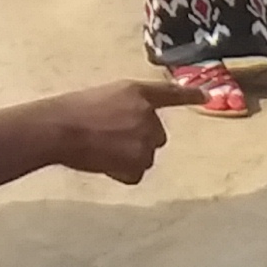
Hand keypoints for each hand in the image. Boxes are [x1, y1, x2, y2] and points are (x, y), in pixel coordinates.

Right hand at [35, 81, 213, 182]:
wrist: (60, 128)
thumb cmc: (71, 111)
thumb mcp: (103, 98)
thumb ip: (126, 108)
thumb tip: (131, 127)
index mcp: (136, 92)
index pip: (168, 93)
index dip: (188, 95)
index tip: (206, 97)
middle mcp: (146, 114)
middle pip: (156, 136)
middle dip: (139, 140)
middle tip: (109, 139)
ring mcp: (144, 139)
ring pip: (145, 157)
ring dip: (128, 158)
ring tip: (101, 150)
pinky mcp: (138, 161)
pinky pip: (135, 175)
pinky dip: (121, 173)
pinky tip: (103, 163)